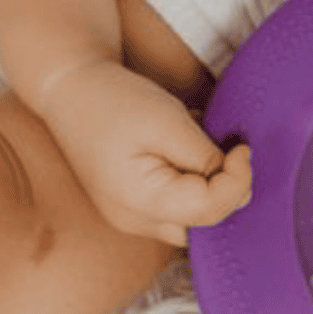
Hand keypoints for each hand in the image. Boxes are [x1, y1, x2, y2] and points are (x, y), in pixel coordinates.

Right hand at [35, 59, 252, 245]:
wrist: (69, 89)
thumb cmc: (115, 101)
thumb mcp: (169, 122)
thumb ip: (204, 157)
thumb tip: (236, 182)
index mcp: (141, 203)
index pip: (210, 211)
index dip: (238, 180)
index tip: (242, 148)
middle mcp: (135, 220)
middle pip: (202, 224)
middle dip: (226, 190)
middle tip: (229, 149)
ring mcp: (131, 215)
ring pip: (190, 217)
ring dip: (209, 186)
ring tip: (199, 144)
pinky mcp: (132, 202)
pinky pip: (175, 204)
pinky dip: (191, 181)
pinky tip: (183, 148)